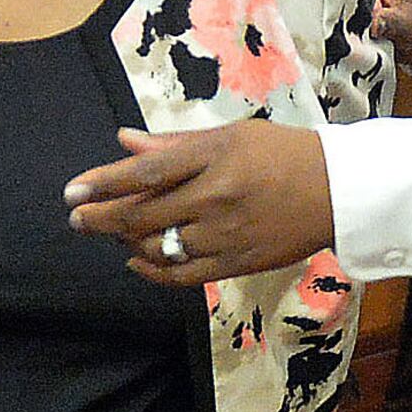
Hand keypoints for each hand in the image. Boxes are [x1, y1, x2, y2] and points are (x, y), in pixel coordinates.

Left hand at [63, 120, 335, 285]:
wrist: (338, 191)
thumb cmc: (281, 153)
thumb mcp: (229, 135)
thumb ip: (173, 144)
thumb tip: (123, 141)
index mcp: (213, 157)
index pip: (144, 173)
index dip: (102, 183)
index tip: (72, 190)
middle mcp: (215, 198)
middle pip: (142, 215)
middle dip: (99, 218)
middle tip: (75, 217)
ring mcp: (225, 235)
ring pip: (157, 248)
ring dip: (125, 242)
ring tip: (112, 232)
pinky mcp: (236, 264)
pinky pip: (181, 276)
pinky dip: (152, 271)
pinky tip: (135, 261)